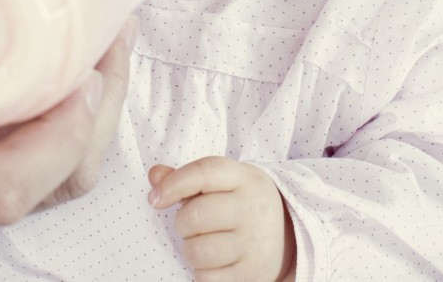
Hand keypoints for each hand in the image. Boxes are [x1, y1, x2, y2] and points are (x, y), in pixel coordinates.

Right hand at [0, 0, 133, 280]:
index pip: (3, 184)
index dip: (61, 131)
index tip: (87, 67)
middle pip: (48, 191)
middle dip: (97, 116)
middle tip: (110, 42)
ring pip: (43, 198)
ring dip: (82, 131)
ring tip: (93, 58)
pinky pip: (18, 194)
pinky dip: (51, 145)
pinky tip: (49, 91)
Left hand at [148, 156, 296, 281]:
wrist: (287, 234)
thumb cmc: (239, 203)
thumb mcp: (221, 183)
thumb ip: (186, 178)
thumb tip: (155, 175)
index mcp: (243, 178)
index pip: (204, 172)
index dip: (174, 184)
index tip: (155, 199)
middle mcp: (252, 208)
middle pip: (195, 216)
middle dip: (183, 223)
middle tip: (192, 225)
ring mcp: (254, 242)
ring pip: (198, 251)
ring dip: (190, 250)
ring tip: (202, 244)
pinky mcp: (252, 273)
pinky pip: (207, 278)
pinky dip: (201, 272)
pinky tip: (213, 263)